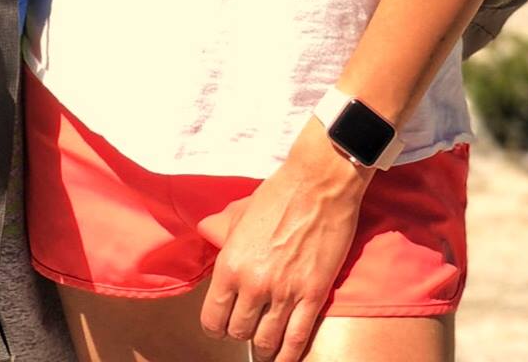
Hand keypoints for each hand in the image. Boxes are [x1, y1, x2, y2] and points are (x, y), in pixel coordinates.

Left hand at [197, 120, 365, 361]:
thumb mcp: (239, 214)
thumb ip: (223, 235)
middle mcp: (253, 284)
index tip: (224, 323)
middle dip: (242, 331)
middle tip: (249, 324)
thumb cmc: (278, 193)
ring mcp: (284, 293)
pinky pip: (296, 340)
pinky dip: (288, 356)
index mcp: (230, 264)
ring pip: (266, 342)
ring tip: (266, 341)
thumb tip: (208, 237)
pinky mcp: (313, 296)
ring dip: (264, 345)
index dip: (217, 325)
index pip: (213, 319)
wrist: (318, 183)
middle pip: (239, 332)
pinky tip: (284, 360)